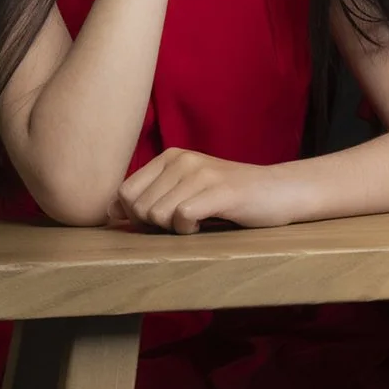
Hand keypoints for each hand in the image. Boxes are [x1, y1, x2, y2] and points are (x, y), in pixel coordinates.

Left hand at [115, 150, 309, 234]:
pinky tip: (206, 223)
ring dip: (175, 229)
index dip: (135, 216)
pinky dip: (190, 230)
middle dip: (155, 225)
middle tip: (185, 221)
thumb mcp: (185, 191)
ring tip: (199, 220)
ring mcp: (201, 173)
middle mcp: (181, 160)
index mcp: (169, 157)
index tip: (162, 219)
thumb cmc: (229, 198)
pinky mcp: (219, 191)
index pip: (124, 193)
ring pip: (157, 214)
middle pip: (138, 208)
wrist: (279, 192)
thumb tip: (108, 212)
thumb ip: (150, 197)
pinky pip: (182, 218)